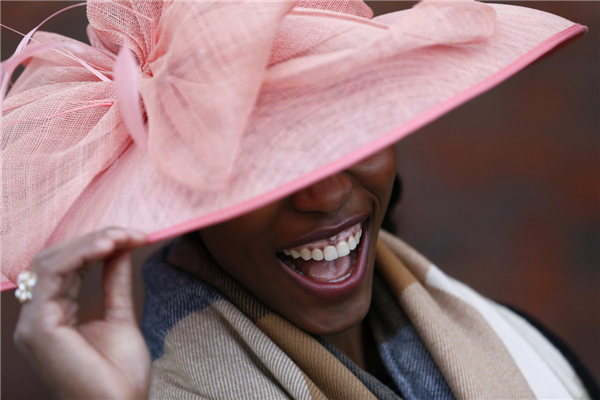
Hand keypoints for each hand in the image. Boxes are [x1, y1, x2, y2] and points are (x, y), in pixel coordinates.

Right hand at [13, 227, 150, 398]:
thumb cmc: (119, 376)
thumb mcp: (120, 317)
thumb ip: (115, 283)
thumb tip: (119, 250)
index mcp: (53, 317)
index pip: (65, 267)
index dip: (97, 245)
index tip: (135, 236)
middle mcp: (37, 318)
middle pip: (55, 259)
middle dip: (95, 239)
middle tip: (132, 233)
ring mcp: (33, 323)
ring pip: (51, 262)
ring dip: (91, 242)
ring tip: (123, 236)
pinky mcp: (38, 327)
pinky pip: (52, 275)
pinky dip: (80, 254)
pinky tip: (109, 246)